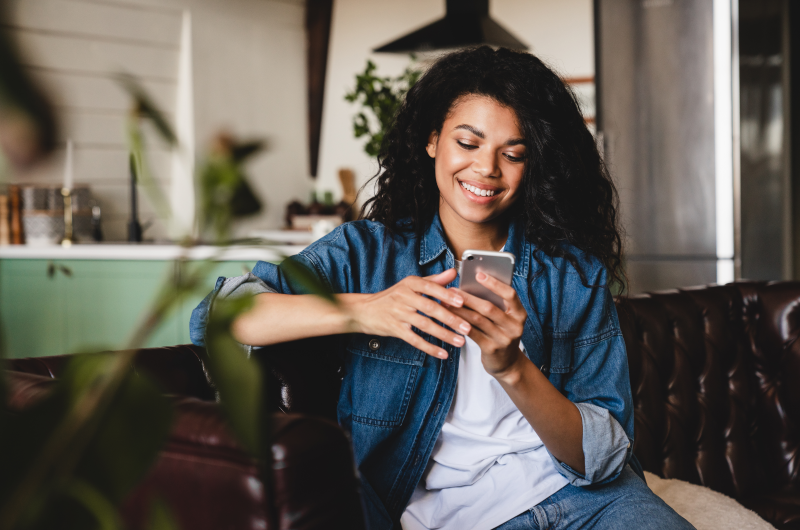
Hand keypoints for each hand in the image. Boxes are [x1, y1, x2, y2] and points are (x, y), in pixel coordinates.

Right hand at [344, 269, 471, 358]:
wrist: (364, 310)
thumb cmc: (392, 297)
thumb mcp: (411, 285)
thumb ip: (434, 280)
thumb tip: (453, 272)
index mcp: (410, 283)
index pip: (430, 287)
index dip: (446, 295)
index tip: (462, 302)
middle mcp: (403, 297)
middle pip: (430, 308)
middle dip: (450, 318)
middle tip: (467, 327)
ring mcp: (398, 313)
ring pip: (424, 325)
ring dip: (444, 334)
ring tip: (459, 341)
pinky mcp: (394, 329)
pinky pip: (414, 340)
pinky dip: (429, 347)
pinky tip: (442, 353)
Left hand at [446, 272, 528, 380]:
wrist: (507, 363)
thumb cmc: (501, 333)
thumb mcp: (505, 319)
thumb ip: (495, 303)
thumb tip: (472, 284)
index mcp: (520, 314)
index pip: (510, 294)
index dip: (494, 283)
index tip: (479, 274)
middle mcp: (514, 326)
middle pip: (489, 307)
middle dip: (468, 297)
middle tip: (452, 290)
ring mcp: (504, 339)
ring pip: (478, 320)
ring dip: (459, 310)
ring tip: (446, 302)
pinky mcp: (492, 349)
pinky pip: (472, 333)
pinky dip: (459, 324)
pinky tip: (449, 317)